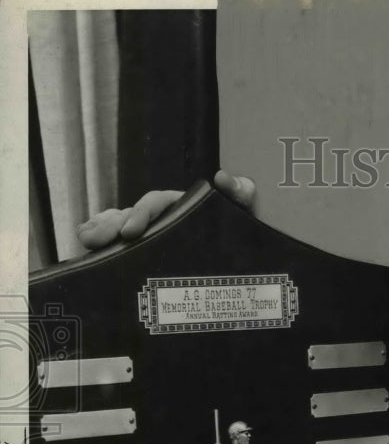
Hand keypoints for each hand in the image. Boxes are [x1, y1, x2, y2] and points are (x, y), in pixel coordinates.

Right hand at [76, 171, 256, 250]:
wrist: (247, 265)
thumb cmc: (242, 233)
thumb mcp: (245, 214)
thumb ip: (240, 194)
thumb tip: (224, 177)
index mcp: (182, 207)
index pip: (156, 204)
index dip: (141, 213)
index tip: (131, 232)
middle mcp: (165, 218)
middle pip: (131, 215)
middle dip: (110, 224)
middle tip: (95, 239)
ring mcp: (156, 235)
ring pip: (122, 228)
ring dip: (102, 230)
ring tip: (86, 239)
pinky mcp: (152, 254)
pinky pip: (123, 244)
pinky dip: (104, 239)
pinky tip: (88, 242)